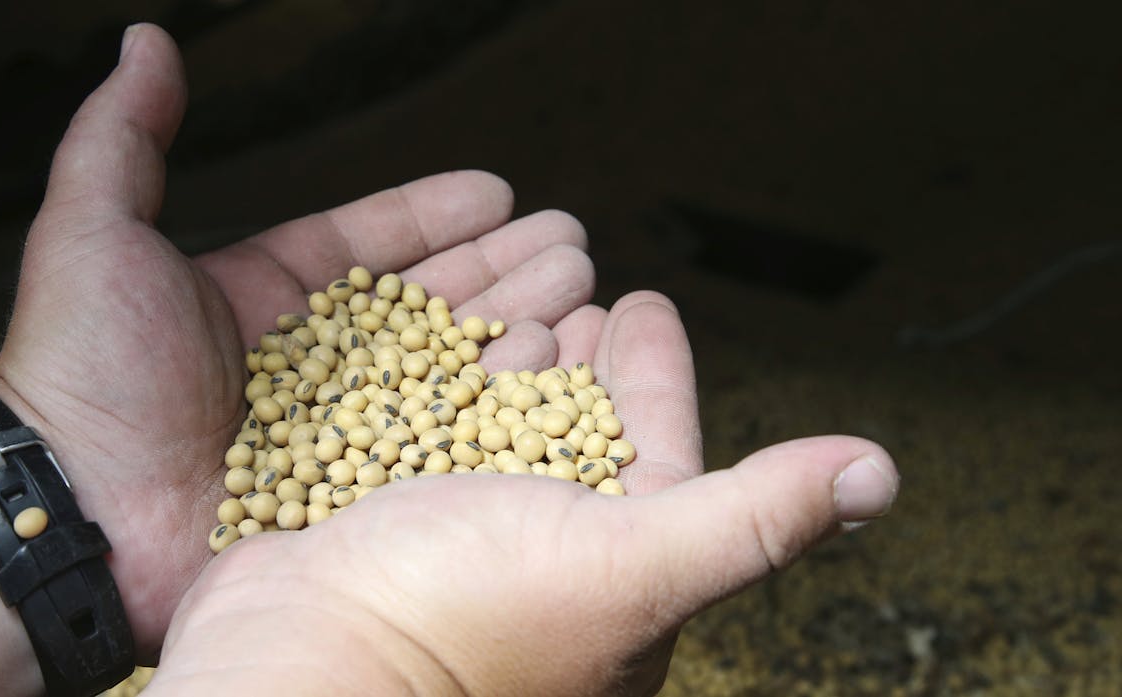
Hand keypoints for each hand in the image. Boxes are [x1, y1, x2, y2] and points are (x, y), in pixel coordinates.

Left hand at [0, 24, 596, 656]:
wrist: (75, 512)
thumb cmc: (79, 374)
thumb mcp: (92, 231)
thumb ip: (125, 135)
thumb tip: (145, 39)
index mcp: (258, 300)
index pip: (367, 246)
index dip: (433, 217)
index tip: (497, 191)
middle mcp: (305, 367)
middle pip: (423, 306)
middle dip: (501, 269)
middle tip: (571, 243)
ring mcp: (335, 435)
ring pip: (445, 372)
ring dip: (516, 327)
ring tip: (582, 291)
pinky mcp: (355, 499)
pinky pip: (440, 449)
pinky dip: (498, 414)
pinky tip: (554, 375)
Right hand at [146, 293, 900, 690]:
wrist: (301, 667)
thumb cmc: (467, 629)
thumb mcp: (630, 566)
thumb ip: (748, 517)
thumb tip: (877, 474)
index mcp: (610, 574)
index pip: (653, 451)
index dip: (655, 376)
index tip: (646, 303)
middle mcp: (533, 556)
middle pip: (572, 429)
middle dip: (580, 352)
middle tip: (583, 280)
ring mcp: (449, 535)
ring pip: (491, 422)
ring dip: (508, 354)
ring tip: (512, 296)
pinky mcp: (374, 514)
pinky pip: (414, 424)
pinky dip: (426, 376)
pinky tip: (421, 339)